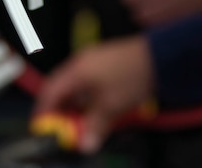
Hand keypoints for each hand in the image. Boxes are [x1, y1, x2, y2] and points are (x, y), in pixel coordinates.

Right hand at [33, 37, 154, 153]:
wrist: (159, 57)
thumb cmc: (133, 76)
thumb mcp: (112, 107)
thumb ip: (94, 126)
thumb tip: (85, 145)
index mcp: (76, 71)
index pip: (49, 92)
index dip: (43, 111)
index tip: (42, 127)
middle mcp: (79, 63)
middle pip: (58, 88)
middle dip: (58, 110)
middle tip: (61, 128)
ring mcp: (91, 60)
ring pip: (72, 86)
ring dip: (72, 104)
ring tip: (78, 122)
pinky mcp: (102, 62)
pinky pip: (84, 82)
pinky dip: (83, 97)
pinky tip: (92, 109)